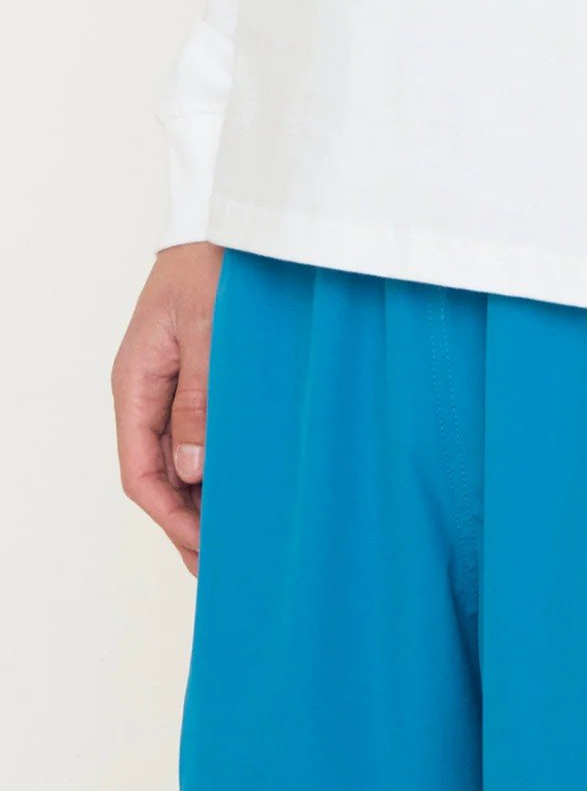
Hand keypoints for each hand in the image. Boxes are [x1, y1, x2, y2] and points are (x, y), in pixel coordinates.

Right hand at [112, 243, 222, 574]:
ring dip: (205, 503)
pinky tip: (246, 494)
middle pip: (159, 477)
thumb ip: (201, 399)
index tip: (206, 553)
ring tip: (240, 544)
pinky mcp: (202, 381)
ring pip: (180, 463)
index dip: (171, 520)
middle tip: (226, 569)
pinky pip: (202, 439)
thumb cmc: (218, 266)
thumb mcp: (210, 333)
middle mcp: (149, 392)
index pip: (140, 473)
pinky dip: (220, 472)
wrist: (235, 222)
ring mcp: (174, 388)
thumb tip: (192, 468)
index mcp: (136, 383)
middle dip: (187, 525)